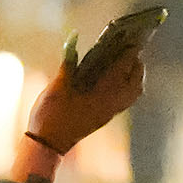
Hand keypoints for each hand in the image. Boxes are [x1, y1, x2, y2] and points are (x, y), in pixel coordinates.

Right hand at [25, 34, 146, 157]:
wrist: (46, 145)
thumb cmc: (50, 116)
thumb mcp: (57, 86)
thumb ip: (69, 62)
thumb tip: (73, 37)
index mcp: (103, 93)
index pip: (124, 66)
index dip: (128, 49)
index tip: (129, 37)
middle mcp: (111, 103)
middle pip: (136, 80)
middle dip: (135, 63)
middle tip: (128, 49)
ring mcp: (109, 113)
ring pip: (133, 92)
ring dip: (133, 76)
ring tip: (124, 63)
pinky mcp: (104, 118)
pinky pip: (125, 100)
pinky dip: (125, 87)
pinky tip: (113, 79)